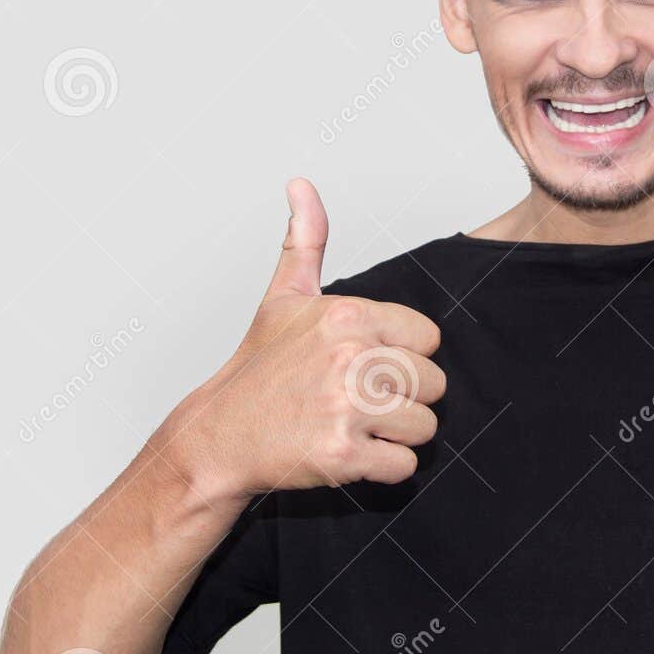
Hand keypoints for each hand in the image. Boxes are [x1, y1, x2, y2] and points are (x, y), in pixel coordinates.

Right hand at [160, 178, 444, 495]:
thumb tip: (301, 185)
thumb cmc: (258, 370)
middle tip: (359, 402)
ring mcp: (347, 407)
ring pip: (425, 427)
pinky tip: (349, 452)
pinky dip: (383, 468)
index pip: (428, 339)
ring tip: (354, 426)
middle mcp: (351, 358)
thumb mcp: (283, 298)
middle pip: (434, 385)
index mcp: (348, 316)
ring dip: (396, 436)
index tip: (366, 365)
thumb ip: (306, 241)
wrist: (218, 436)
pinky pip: (404, 466)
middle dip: (404, 399)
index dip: (402, 357)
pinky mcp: (343, 454)